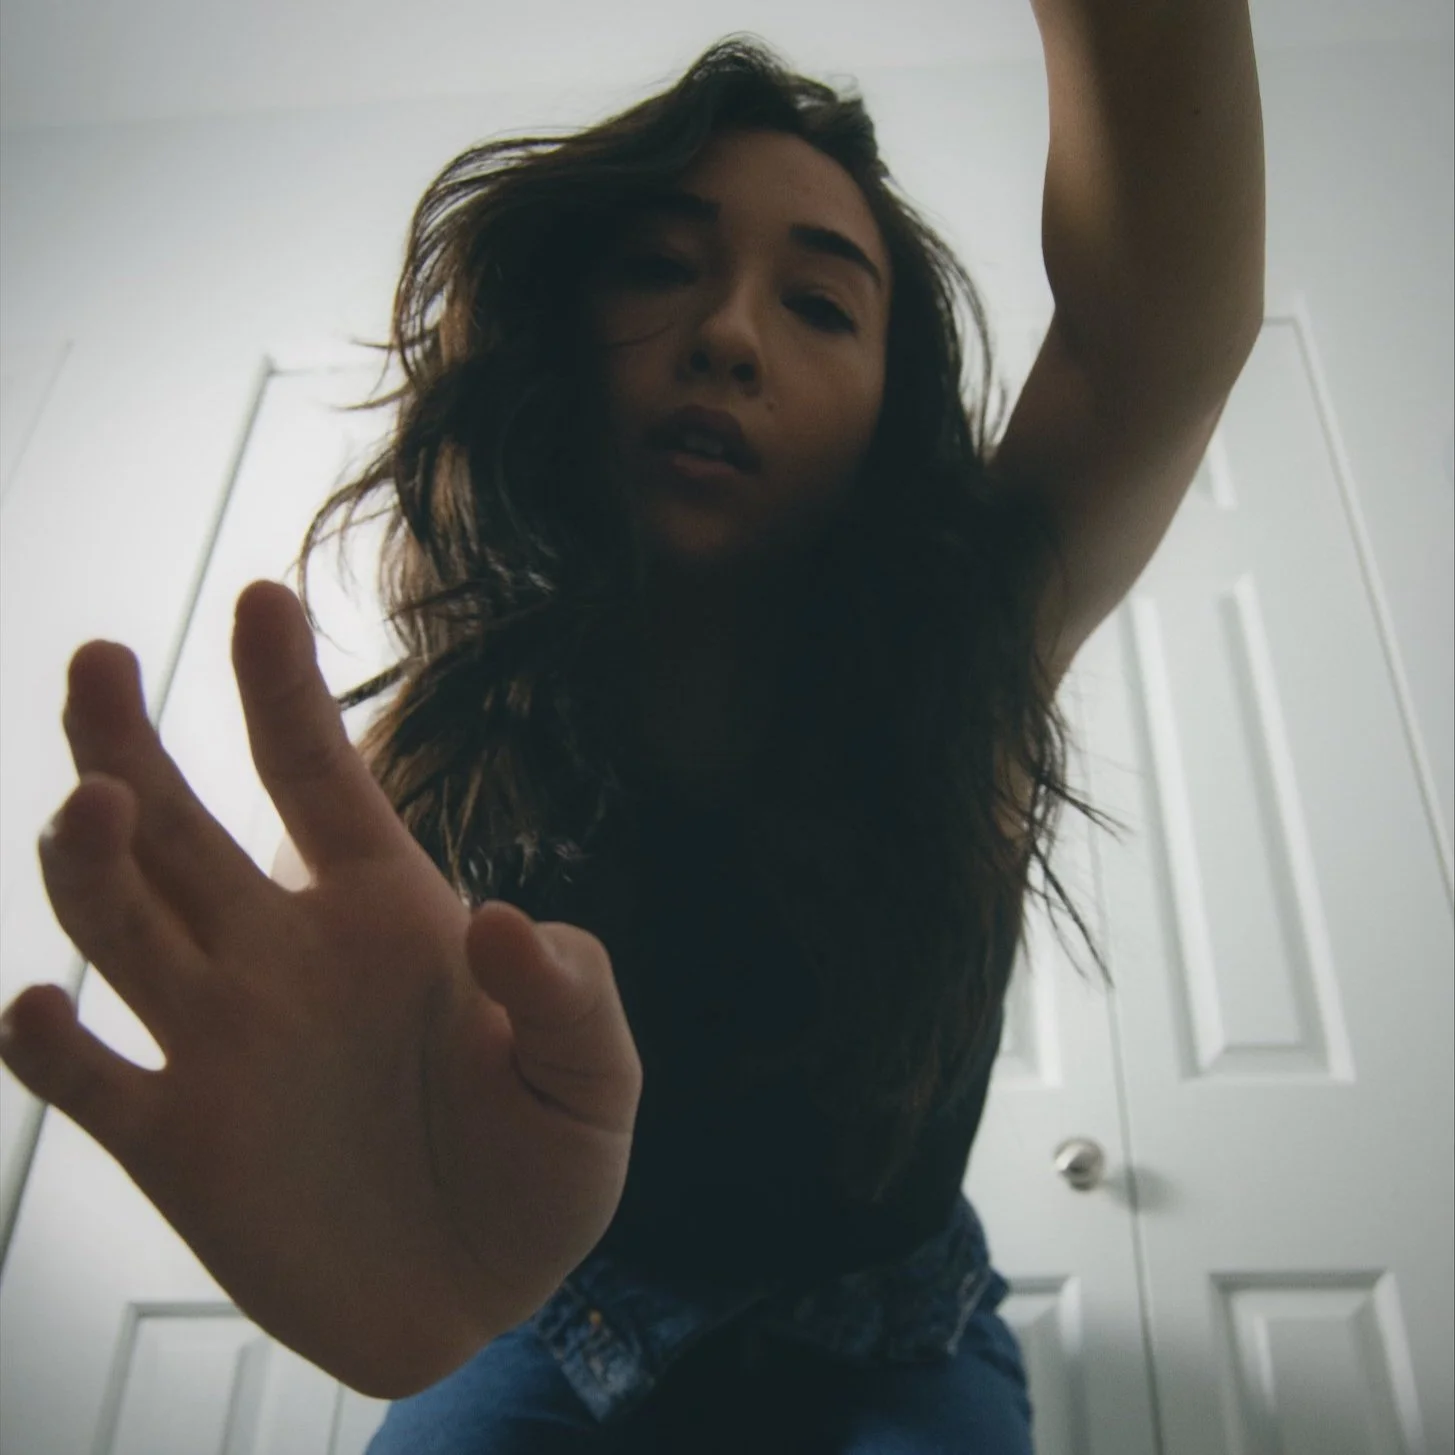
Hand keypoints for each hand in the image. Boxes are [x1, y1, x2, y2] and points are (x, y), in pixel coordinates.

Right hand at [0, 580, 642, 1398]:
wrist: (489, 1297)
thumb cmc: (546, 1165)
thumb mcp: (595, 1072)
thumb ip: (566, 987)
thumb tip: (493, 915)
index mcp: (385, 912)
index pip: (318, 776)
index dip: (284, 689)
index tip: (262, 596)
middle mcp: (285, 956)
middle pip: (186, 827)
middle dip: (133, 742)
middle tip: (100, 658)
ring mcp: (222, 1043)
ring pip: (123, 924)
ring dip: (92, 862)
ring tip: (97, 802)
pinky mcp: (181, 1145)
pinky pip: (91, 1079)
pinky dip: (50, 1043)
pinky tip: (36, 1005)